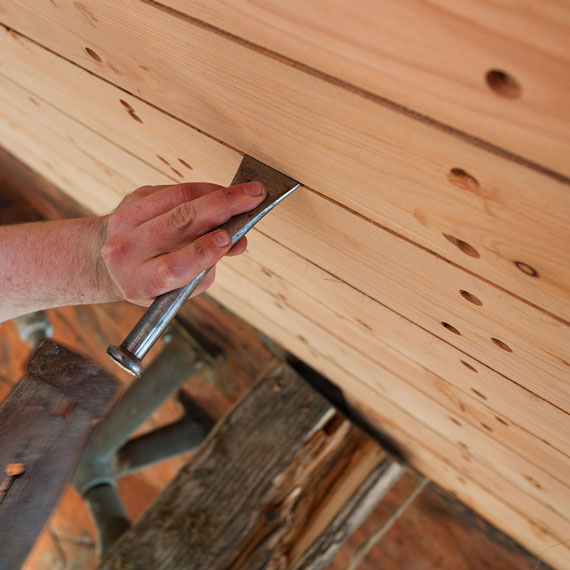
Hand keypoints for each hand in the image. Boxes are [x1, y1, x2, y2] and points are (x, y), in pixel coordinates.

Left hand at [99, 180, 266, 304]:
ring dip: (218, 193)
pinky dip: (203, 190)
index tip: (229, 239)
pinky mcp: (133, 199)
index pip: (173, 266)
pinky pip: (174, 190)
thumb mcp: (178, 287)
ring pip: (178, 198)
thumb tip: (238, 241)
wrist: (108, 262)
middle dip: (222, 207)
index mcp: (141, 280)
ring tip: (247, 192)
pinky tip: (221, 193)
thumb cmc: (152, 279)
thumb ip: (206, 268)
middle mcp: (129, 249)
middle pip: (178, 222)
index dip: (202, 252)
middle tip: (254, 197)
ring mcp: (127, 220)